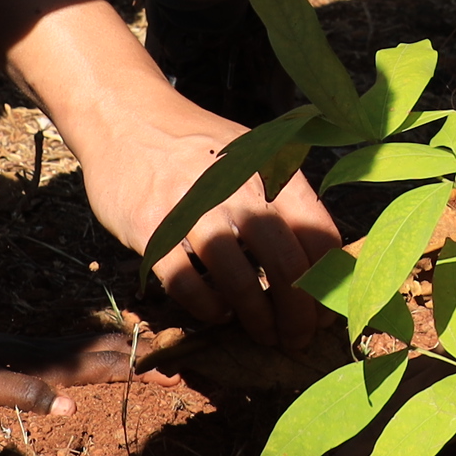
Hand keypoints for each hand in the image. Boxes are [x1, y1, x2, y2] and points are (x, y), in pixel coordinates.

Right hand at [86, 91, 343, 338]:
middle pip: (287, 265)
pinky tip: (217, 312)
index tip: (326, 311)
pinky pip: (187, 283)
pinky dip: (207, 306)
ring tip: (263, 333)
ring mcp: (193, 209)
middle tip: (298, 337)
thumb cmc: (198, 148)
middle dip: (299, 313)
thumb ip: (285, 197)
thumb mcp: (251, 155)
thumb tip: (325, 257)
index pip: (319, 235)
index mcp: (271, 171)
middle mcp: (239, 189)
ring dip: (257, 317)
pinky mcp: (151, 229)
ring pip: (241, 281)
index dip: (329, 282)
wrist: (126, 117)